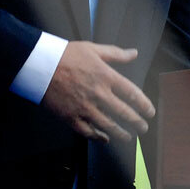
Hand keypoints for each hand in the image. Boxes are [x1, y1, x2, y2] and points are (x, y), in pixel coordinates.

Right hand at [41, 41, 155, 142]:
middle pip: (124, 113)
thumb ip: (116, 54)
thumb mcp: (93, 49)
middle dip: (137, 122)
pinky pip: (88, 132)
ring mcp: (85, 107)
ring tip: (128, 137)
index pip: (132, 93)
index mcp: (106, 76)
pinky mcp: (71, 117)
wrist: (39, 64)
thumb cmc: (66, 55)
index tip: (150, 111)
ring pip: (108, 126)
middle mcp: (98, 94)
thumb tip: (134, 53)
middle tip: (144, 128)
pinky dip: (98, 137)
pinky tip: (105, 139)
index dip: (144, 104)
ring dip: (121, 133)